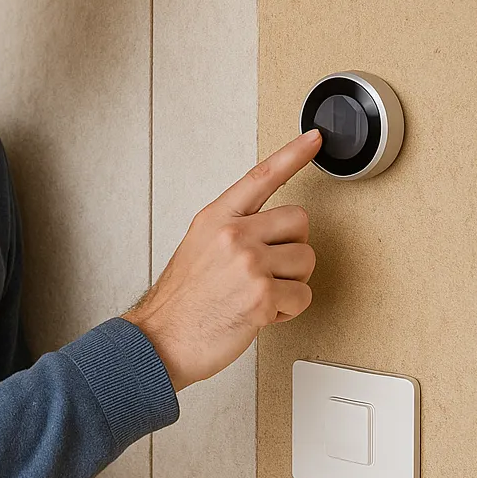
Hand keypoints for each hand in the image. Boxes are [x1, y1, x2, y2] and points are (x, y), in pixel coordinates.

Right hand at [125, 130, 322, 391]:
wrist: (162, 339)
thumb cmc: (181, 301)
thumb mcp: (198, 247)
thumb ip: (232, 231)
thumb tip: (274, 231)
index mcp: (216, 218)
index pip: (261, 177)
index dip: (292, 155)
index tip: (314, 139)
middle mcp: (233, 234)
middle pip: (299, 222)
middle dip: (292, 248)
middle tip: (268, 269)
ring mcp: (249, 263)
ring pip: (306, 260)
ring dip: (291, 282)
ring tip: (258, 294)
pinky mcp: (263, 294)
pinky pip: (303, 295)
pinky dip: (288, 310)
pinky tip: (261, 312)